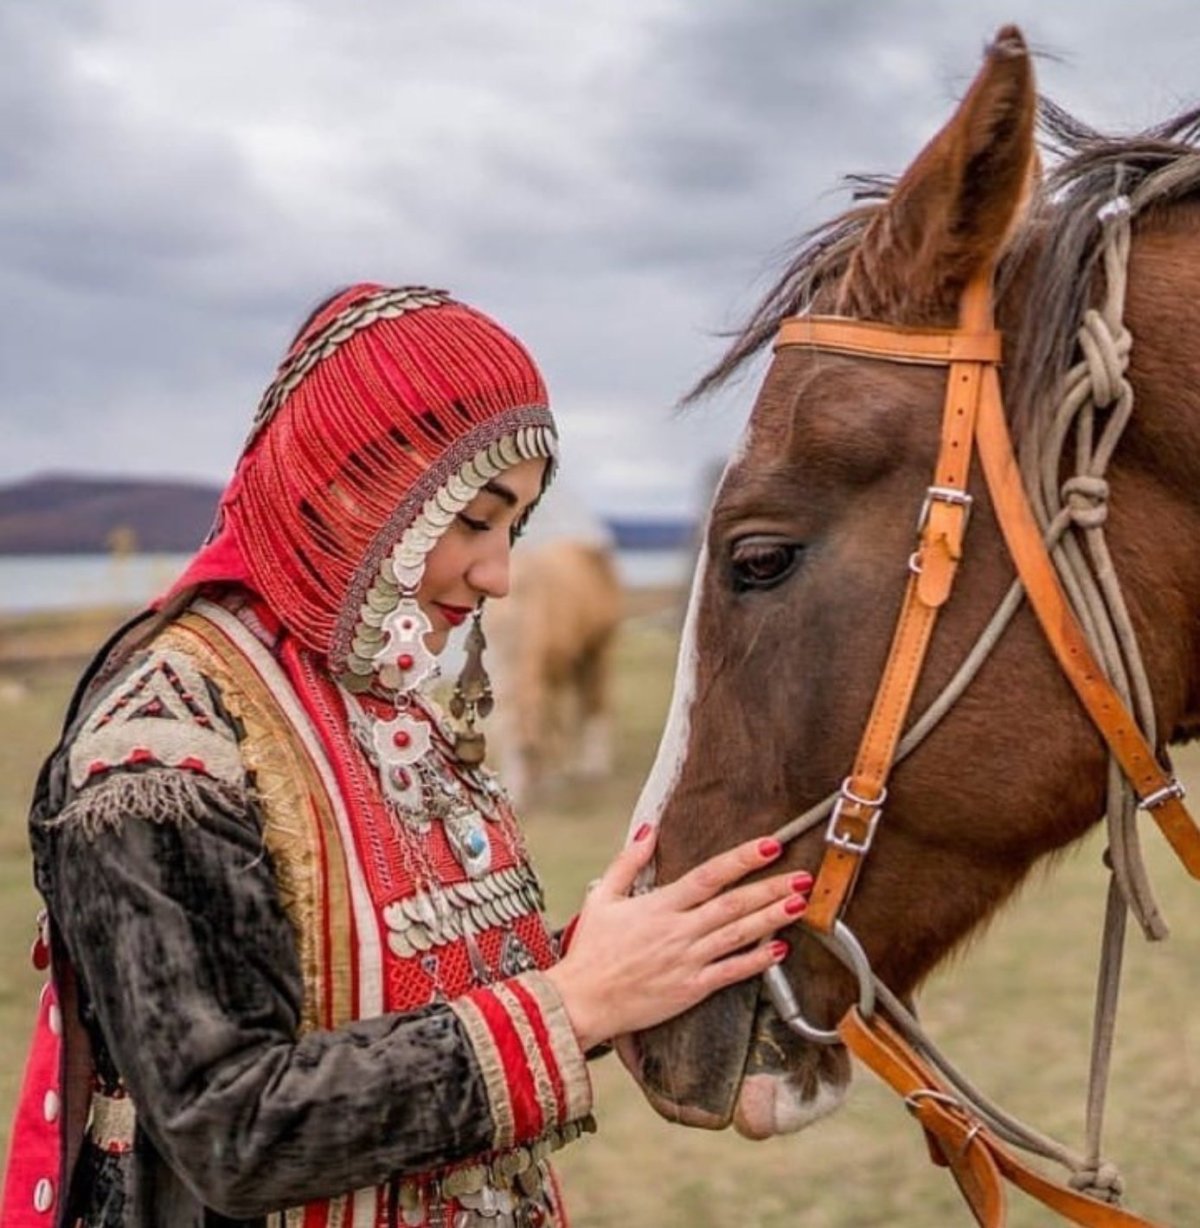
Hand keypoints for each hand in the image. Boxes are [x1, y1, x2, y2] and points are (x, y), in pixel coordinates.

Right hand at [543, 826, 810, 1052]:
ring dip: (772, 918)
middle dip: (771, 887)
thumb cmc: (590, 950)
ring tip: (799, 903)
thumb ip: (627, 862)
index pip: (709, 875)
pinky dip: (757, 961)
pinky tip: (780, 949)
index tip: (770, 845)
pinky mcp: (691, 989)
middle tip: (802, 875)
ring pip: (738, 935)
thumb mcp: (601, 897)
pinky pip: (731, 973)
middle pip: (733, 904)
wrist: (581, 1001)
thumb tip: (648, 830)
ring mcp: (687, 961)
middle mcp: (678, 931)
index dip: (742, 859)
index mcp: (659, 906)